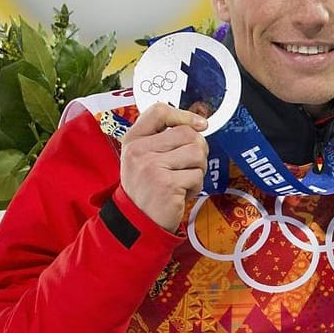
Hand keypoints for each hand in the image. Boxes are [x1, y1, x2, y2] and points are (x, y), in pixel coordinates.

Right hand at [120, 103, 208, 231]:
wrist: (138, 221)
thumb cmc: (148, 188)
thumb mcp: (145, 157)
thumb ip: (165, 138)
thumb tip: (199, 123)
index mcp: (133, 140)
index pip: (158, 111)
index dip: (183, 115)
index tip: (199, 124)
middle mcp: (139, 150)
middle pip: (188, 134)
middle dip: (198, 150)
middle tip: (187, 166)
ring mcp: (151, 166)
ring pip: (197, 153)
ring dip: (198, 170)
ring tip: (181, 181)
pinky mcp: (166, 184)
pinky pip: (197, 176)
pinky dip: (195, 187)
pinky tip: (180, 193)